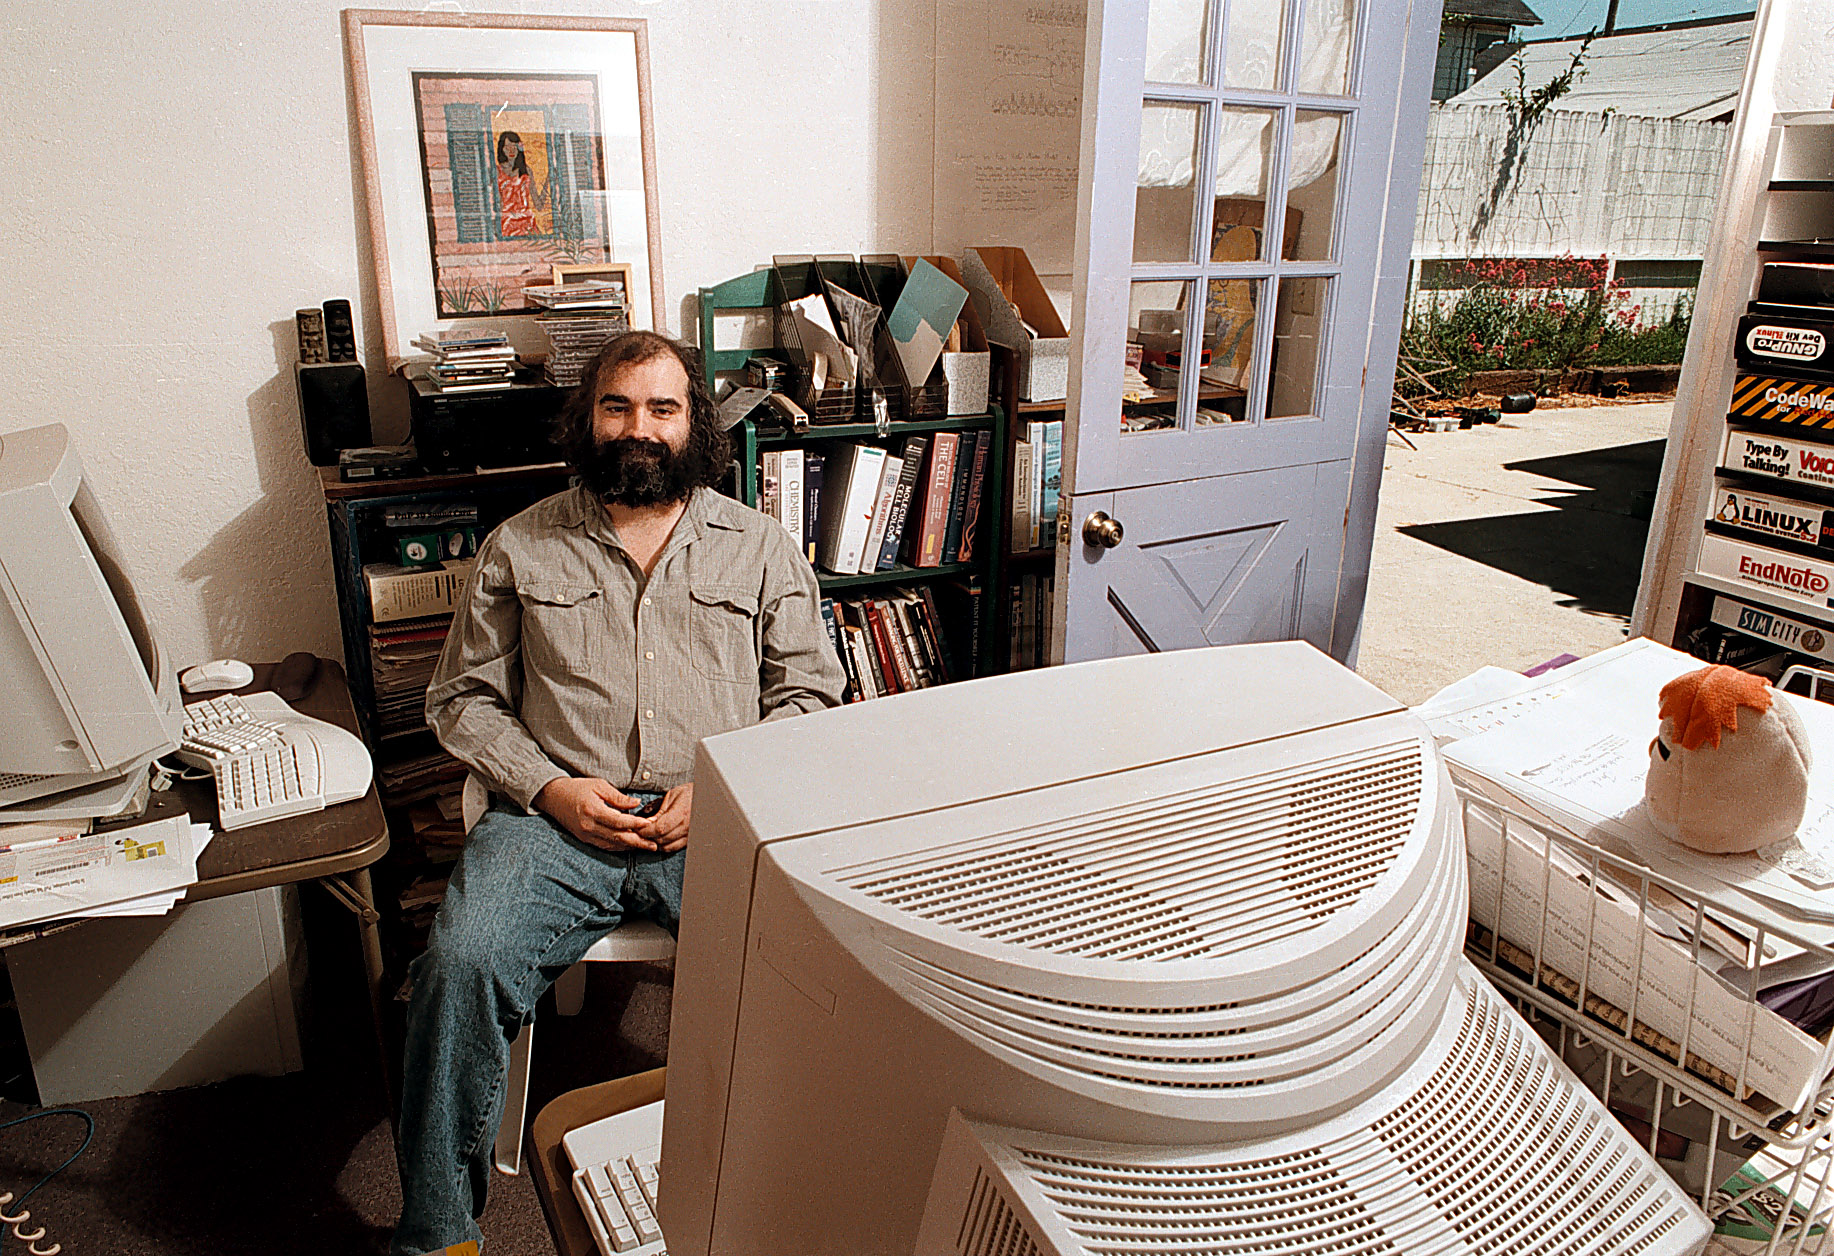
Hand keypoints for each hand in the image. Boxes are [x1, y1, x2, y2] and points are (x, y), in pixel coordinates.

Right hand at [533, 777, 658, 851]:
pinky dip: (618, 847)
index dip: (634, 824)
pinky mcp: (584, 838)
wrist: (554, 797)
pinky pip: (604, 846)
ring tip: (646, 847)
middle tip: (653, 845)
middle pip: (617, 837)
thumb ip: (617, 797)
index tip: (648, 824)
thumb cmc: (577, 788)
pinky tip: (629, 846)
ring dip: (630, 847)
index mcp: (593, 810)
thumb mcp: (598, 785)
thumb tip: (636, 803)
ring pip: (611, 844)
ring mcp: (586, 834)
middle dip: (637, 842)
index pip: (618, 821)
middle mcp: (589, 826)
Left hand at [635, 783, 691, 853]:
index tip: (636, 827)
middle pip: (661, 839)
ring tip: (646, 834)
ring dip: (654, 842)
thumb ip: (659, 810)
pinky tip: (657, 838)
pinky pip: (673, 847)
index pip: (659, 828)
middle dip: (646, 836)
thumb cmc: (690, 793)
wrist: (707, 798)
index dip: (645, 830)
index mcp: (682, 813)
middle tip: (637, 831)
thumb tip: (645, 823)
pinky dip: (663, 845)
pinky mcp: (690, 840)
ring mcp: (690, 835)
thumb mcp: (672, 796)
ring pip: (666, 846)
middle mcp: (688, 827)